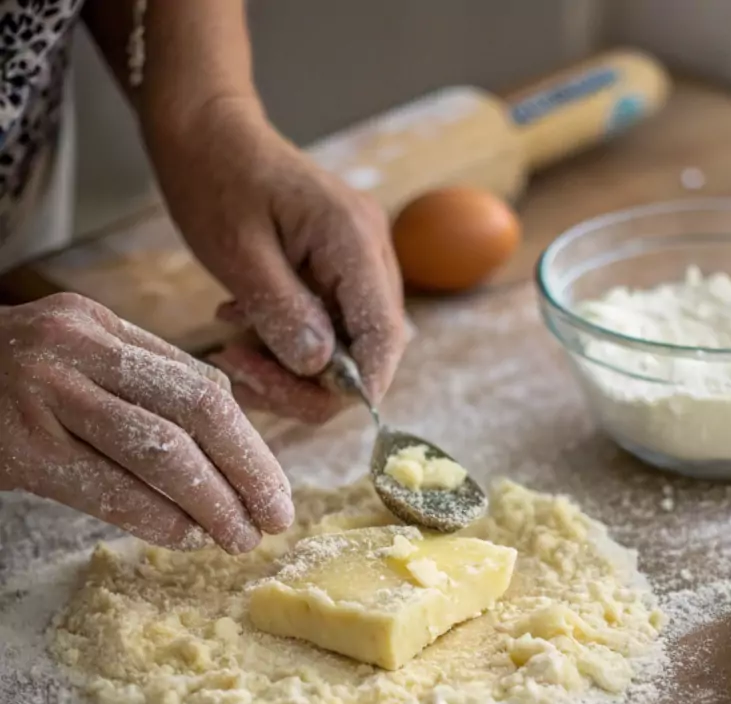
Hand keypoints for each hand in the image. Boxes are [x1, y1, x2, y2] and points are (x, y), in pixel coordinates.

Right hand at [0, 294, 293, 551]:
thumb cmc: (3, 384)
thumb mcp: (74, 361)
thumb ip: (144, 388)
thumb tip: (230, 446)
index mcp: (100, 326)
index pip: (200, 385)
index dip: (249, 441)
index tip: (273, 484)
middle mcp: (76, 349)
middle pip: (195, 410)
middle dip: (249, 470)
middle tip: (277, 516)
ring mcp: (44, 394)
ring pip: (160, 451)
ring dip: (213, 501)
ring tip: (240, 537)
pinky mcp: (19, 448)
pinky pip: (108, 487)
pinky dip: (156, 517)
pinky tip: (185, 538)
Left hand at [146, 98, 406, 421]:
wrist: (206, 127)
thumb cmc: (213, 174)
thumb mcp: (236, 250)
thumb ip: (282, 310)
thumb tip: (319, 368)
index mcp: (354, 241)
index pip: (383, 335)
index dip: (357, 385)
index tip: (303, 408)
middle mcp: (371, 253)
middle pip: (368, 350)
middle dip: (307, 380)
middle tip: (240, 372)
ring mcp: (360, 262)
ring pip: (347, 346)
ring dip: (292, 366)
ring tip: (232, 350)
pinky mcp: (340, 270)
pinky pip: (329, 327)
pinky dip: (289, 343)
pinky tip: (244, 328)